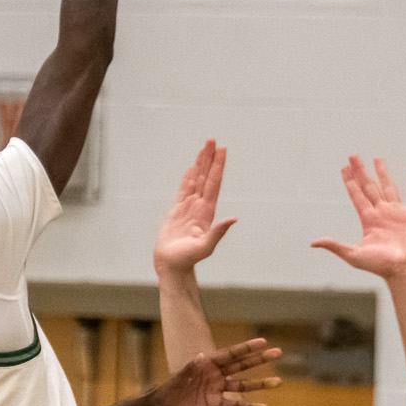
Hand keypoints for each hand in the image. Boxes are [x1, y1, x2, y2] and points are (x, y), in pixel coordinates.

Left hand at [151, 340, 281, 405]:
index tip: (263, 341)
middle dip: (260, 359)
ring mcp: (218, 389)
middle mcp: (216, 374)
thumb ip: (191, 368)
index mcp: (208, 363)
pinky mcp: (216, 403)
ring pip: (243, 385)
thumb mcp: (179, 378)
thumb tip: (202, 357)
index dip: (247, 348)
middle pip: (242, 366)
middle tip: (278, 352)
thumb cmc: (169, 389)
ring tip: (277, 381)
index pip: (231, 354)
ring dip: (260, 384)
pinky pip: (235, 405)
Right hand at [155, 142, 236, 276]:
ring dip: (200, 164)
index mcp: (207, 211)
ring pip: (195, 180)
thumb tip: (233, 220)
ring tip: (204, 148)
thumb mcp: (204, 247)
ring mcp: (189, 208)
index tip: (222, 150)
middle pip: (206, 177)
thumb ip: (218, 233)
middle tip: (213, 140)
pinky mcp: (177, 211)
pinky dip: (188, 178)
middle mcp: (200, 206)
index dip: (218, 166)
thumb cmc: (187, 259)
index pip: (214, 183)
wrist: (172, 266)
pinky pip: (183, 190)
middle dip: (209, 158)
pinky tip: (192, 168)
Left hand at [311, 157, 405, 280]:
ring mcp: (398, 213)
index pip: (357, 197)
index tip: (344, 169)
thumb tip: (314, 243)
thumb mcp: (354, 255)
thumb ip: (335, 246)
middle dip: (361, 172)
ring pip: (389, 187)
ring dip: (383, 173)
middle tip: (353, 157)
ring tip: (377, 158)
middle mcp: (382, 214)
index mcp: (369, 221)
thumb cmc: (382, 266)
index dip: (350, 183)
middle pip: (369, 187)